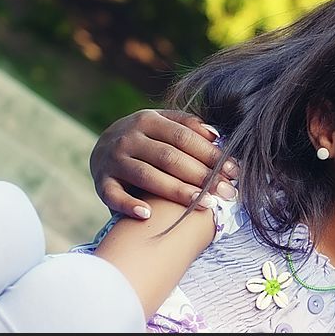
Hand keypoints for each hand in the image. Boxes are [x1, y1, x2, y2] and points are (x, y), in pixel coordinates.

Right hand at [90, 109, 238, 218]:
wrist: (102, 148)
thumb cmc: (146, 139)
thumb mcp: (162, 123)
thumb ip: (188, 126)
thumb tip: (217, 135)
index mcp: (148, 120)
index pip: (184, 137)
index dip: (211, 154)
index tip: (234, 171)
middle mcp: (128, 138)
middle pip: (170, 158)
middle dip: (202, 176)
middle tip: (226, 192)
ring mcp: (112, 160)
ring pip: (147, 176)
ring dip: (177, 192)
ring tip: (204, 205)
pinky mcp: (100, 182)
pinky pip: (113, 195)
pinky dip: (129, 205)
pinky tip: (148, 215)